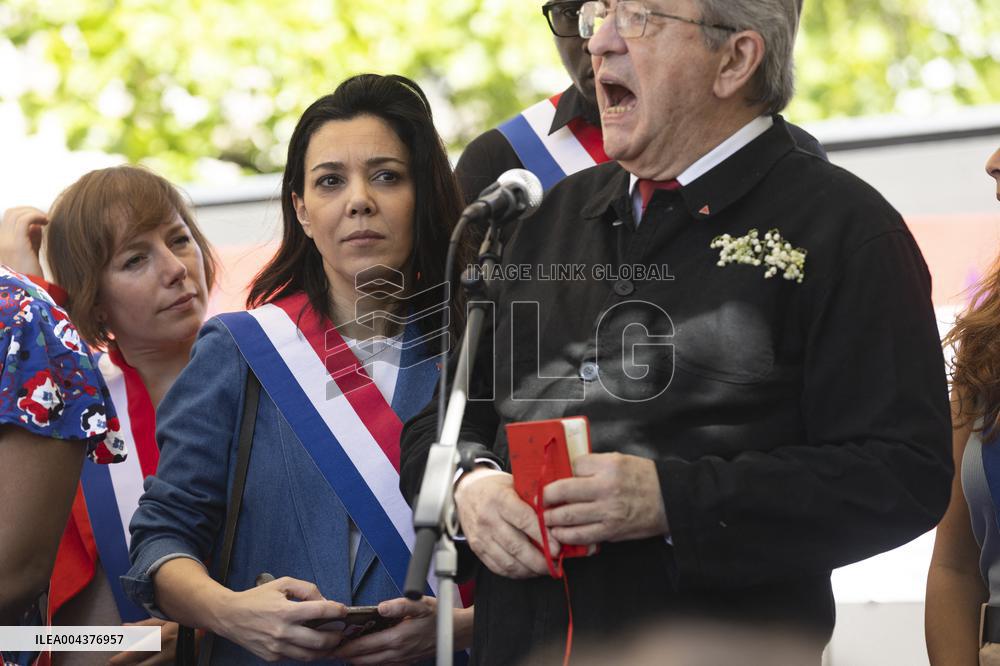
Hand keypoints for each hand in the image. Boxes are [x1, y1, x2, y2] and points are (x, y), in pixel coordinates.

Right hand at [0, 206, 46, 276]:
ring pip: (16, 214)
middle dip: (28, 210)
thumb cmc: (31, 276)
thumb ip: (31, 239)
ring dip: (33, 212)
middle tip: (44, 217)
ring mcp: (5, 243)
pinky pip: (23, 220)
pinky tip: (46, 221)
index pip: (7, 220)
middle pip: (10, 213)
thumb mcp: (29, 254)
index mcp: (0, 243)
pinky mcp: (16, 245)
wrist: (28, 294)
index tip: (40, 220)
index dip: (24, 215)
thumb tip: (36, 225)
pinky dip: (35, 215)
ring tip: (46, 219)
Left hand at [108, 618, 177, 665]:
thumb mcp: (163, 620)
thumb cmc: (181, 622)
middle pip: (139, 664)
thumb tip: (124, 627)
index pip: (135, 652)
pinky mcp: (172, 663)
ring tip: (125, 665)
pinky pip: (155, 665)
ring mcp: (168, 660)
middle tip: (111, 665)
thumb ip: (143, 625)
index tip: (110, 661)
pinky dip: (145, 664)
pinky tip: (139, 663)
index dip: (121, 658)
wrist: (203, 632)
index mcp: (158, 639)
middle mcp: (162, 652)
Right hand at [213, 576, 347, 661]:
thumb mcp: (282, 584)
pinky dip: (307, 653)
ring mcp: (277, 647)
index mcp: (285, 611)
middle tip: (342, 632)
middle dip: (336, 637)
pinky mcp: (272, 657)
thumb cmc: (256, 598)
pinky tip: (312, 645)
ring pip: (310, 655)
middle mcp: (282, 632)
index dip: (337, 611)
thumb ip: (306, 589)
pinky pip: (295, 657)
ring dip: (325, 650)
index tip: (344, 611)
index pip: (320, 612)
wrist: (229, 616)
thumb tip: (324, 600)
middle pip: (320, 640)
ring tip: (332, 642)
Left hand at [329, 596, 441, 664]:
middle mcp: (397, 652)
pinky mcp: (406, 662)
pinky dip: (370, 663)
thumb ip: (401, 605)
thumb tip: (383, 607)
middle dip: (345, 656)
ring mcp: (401, 659)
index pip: (364, 646)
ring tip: (342, 654)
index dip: (345, 647)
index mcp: (397, 638)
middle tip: (329, 651)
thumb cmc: (439, 616)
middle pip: (364, 659)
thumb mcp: (422, 604)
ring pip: (372, 665)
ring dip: (356, 660)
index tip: (332, 645)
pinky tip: (364, 658)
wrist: (457, 631)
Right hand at [454, 469, 556, 578]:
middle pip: (517, 547)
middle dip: (539, 560)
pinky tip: (528, 570)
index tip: (557, 548)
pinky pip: (498, 567)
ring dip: (529, 570)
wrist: (466, 492)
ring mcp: (481, 536)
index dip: (543, 538)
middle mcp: (488, 519)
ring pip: (508, 562)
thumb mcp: (515, 484)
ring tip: (544, 569)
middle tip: (555, 564)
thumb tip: (558, 519)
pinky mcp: (476, 548)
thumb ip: (534, 500)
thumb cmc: (496, 488)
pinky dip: (515, 573)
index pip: (524, 521)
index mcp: (500, 499)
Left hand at [543, 452, 668, 544]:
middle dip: (545, 498)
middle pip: (564, 491)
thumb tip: (568, 472)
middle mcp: (606, 488)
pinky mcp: (611, 531)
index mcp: (609, 466)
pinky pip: (582, 535)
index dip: (560, 473)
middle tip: (538, 501)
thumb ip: (594, 465)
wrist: (669, 501)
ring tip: (544, 518)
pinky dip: (566, 535)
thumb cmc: (644, 478)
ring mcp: (608, 512)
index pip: (573, 466)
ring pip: (569, 516)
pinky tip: (558, 533)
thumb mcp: (620, 460)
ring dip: (551, 519)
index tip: (549, 480)